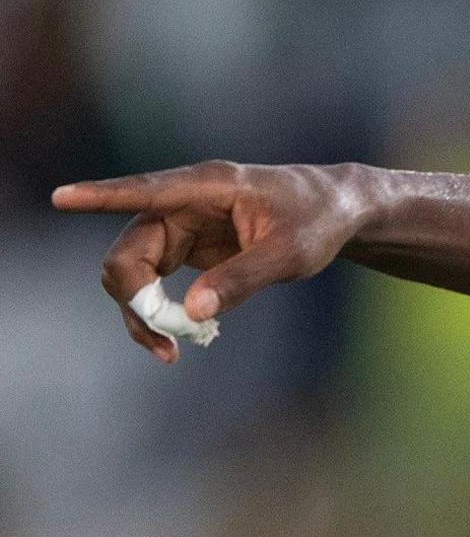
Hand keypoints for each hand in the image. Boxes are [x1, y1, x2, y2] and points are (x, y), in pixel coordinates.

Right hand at [52, 161, 373, 362]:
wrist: (341, 211)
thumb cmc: (320, 219)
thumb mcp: (292, 253)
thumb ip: (243, 279)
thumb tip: (191, 311)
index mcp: (209, 186)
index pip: (144, 191)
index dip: (99, 196)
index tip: (61, 198)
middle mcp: (187, 202)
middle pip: (129, 251)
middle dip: (134, 299)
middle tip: (166, 341)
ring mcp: (184, 225)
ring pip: (135, 272)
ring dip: (144, 313)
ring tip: (174, 350)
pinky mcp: (190, 247)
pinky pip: (155, 282)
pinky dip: (161, 312)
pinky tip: (185, 336)